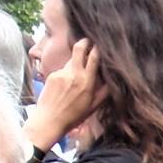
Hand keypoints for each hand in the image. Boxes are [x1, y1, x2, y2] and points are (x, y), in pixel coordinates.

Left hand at [26, 38, 99, 152]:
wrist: (49, 121)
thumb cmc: (73, 117)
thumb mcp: (93, 107)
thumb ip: (104, 93)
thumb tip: (113, 82)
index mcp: (87, 82)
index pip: (94, 57)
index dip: (97, 48)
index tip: (100, 44)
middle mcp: (74, 74)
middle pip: (79, 48)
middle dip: (84, 42)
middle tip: (88, 41)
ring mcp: (61, 73)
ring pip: (71, 60)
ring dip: (75, 62)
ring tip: (76, 77)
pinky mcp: (52, 75)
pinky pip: (62, 70)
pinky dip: (65, 74)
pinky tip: (64, 87)